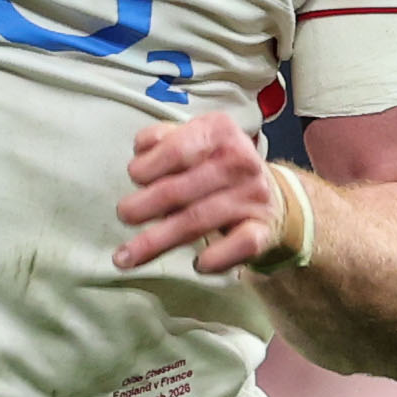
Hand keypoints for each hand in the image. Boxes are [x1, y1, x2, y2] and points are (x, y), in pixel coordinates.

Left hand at [116, 109, 284, 275]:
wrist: (272, 193)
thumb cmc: (219, 166)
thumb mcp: (194, 137)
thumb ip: (162, 140)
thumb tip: (140, 154)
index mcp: (218, 132)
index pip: (175, 150)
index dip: (146, 167)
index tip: (134, 178)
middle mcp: (239, 161)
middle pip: (179, 190)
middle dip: (143, 207)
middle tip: (124, 216)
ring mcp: (252, 197)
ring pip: (198, 220)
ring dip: (157, 241)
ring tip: (126, 256)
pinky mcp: (262, 228)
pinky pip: (242, 244)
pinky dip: (219, 256)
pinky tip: (199, 264)